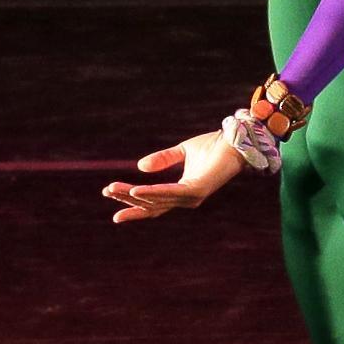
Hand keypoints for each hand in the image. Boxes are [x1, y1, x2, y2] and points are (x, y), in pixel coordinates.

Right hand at [104, 128, 244, 221]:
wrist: (237, 139)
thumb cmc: (214, 146)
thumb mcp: (183, 151)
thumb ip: (163, 159)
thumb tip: (139, 167)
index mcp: (182, 191)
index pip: (153, 203)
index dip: (133, 204)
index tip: (112, 203)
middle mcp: (187, 198)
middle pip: (150, 204)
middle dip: (127, 199)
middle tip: (107, 191)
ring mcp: (193, 197)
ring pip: (157, 200)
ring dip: (134, 194)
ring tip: (114, 188)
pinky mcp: (198, 190)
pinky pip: (170, 193)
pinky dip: (152, 192)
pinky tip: (136, 189)